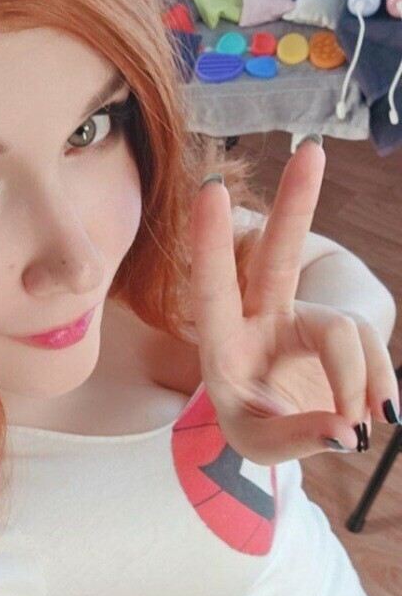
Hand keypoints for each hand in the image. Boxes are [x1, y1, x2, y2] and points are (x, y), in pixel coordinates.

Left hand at [187, 140, 398, 464]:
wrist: (283, 426)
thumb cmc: (256, 429)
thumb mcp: (261, 445)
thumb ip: (297, 438)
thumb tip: (347, 430)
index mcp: (222, 346)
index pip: (212, 289)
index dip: (213, 242)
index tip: (214, 189)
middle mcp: (260, 320)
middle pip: (278, 256)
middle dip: (296, 204)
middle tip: (312, 151)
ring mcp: (304, 320)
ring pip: (345, 333)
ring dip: (362, 381)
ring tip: (373, 424)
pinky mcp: (340, 329)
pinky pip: (370, 349)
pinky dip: (381, 387)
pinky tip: (383, 414)